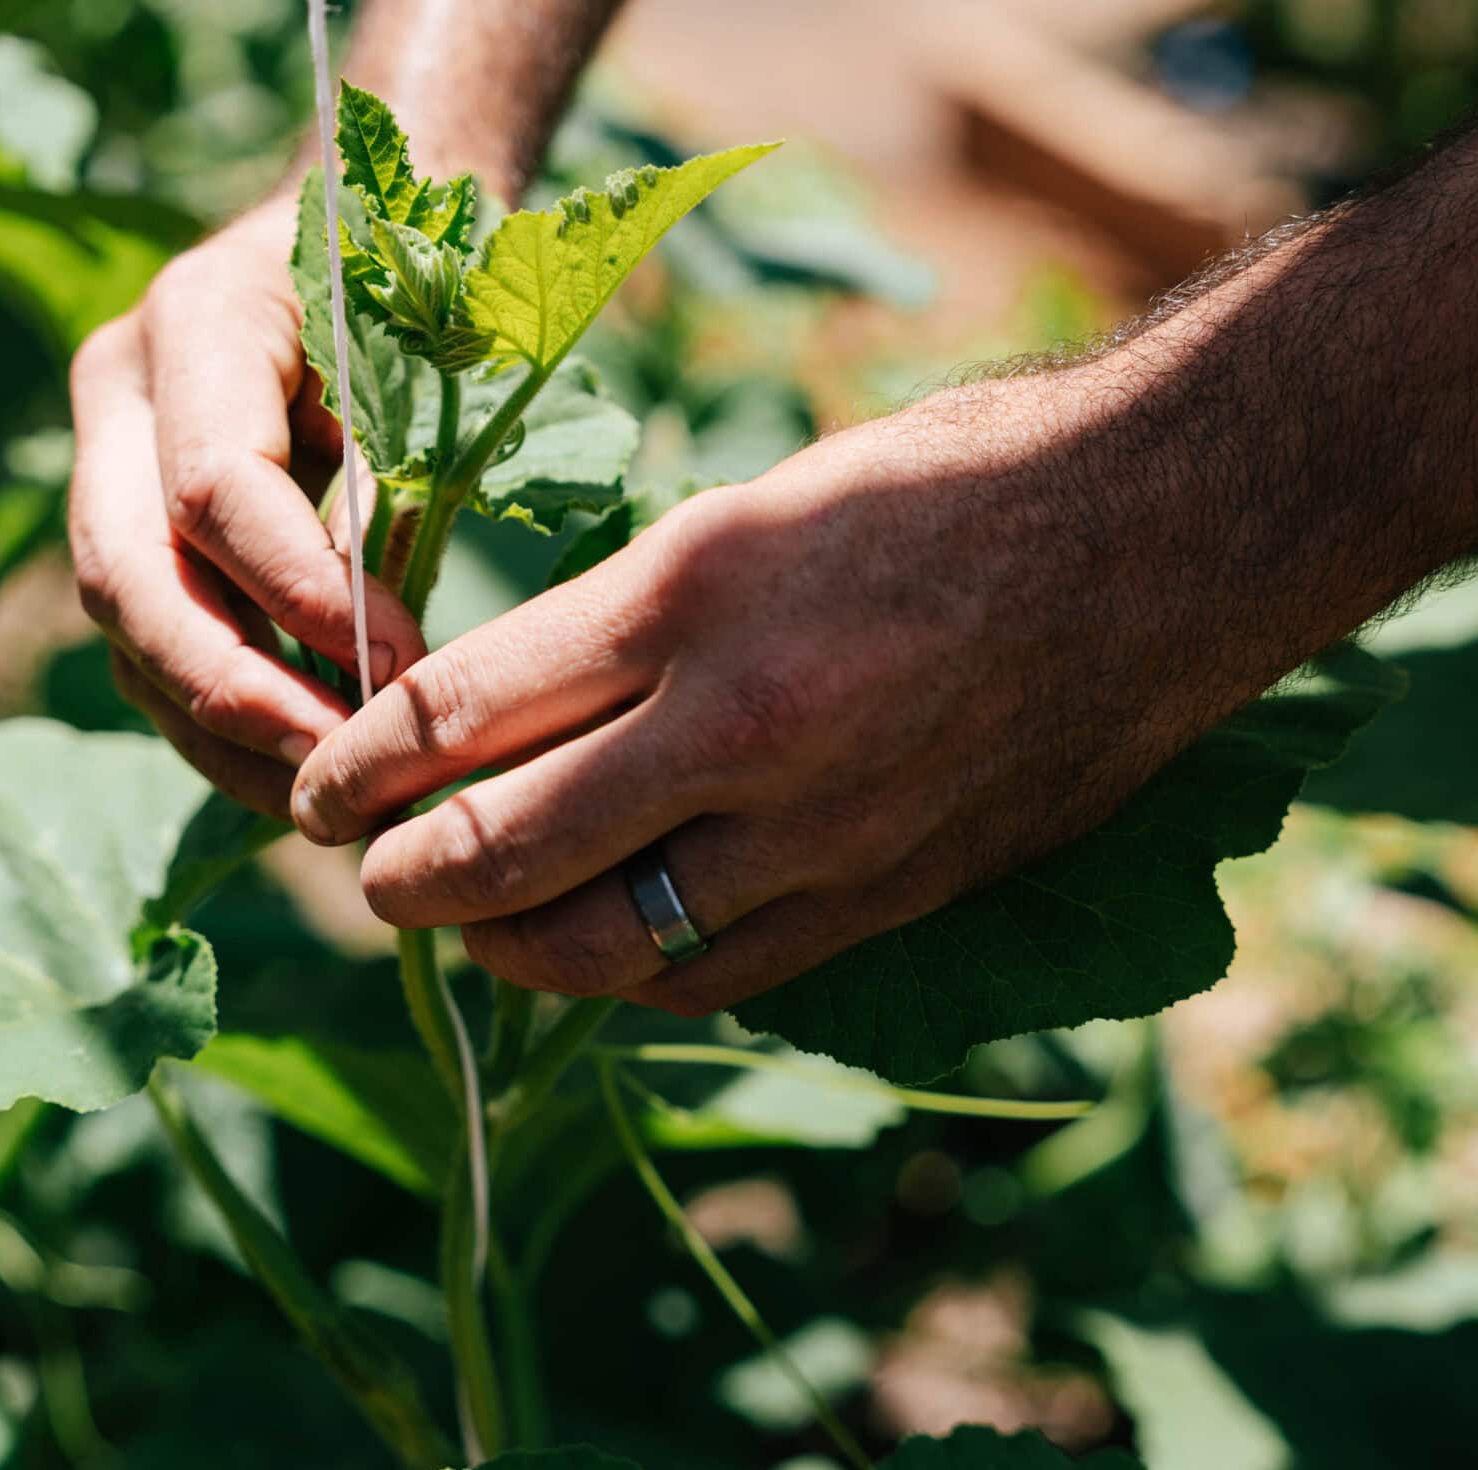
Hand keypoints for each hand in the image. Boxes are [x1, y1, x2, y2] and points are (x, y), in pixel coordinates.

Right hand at [67, 197, 427, 818]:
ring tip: (327, 797)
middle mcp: (120, 391)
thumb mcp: (426, 348)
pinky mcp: (126, 530)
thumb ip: (393, 476)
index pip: (212, 488)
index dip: (299, 594)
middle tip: (336, 769)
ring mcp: (104, 463)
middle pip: (128, 577)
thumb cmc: (426, 280)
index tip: (401, 660)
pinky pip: (148, 652)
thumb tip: (378, 655)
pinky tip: (299, 771)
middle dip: (232, 690)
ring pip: (127, 633)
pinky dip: (220, 726)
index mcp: (195, 318)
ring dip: (223, 732)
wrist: (366, 227)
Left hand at [289, 376, 1290, 1013]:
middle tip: (361, 878)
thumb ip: (627, 622)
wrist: (1163, 538)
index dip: (357, 767)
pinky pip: (717, 976)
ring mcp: (819, 829)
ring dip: (504, 949)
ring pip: (601, 945)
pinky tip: (596, 952)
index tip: (314, 793)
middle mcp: (741, 727)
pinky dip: (630, 975)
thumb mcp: (751, 509)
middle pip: (504, 850)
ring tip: (465, 926)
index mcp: (690, 593)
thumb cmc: (953, 485)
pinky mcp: (888, 896)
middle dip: (403, 881)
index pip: (460, 711)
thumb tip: (508, 714)